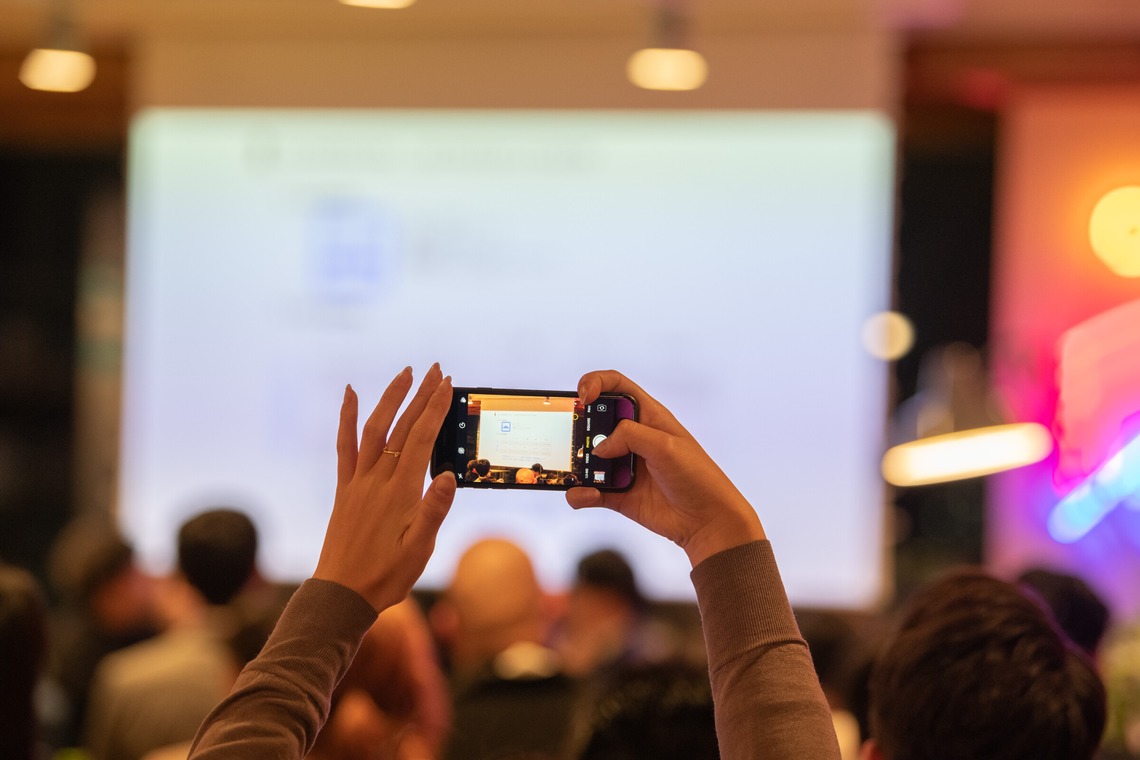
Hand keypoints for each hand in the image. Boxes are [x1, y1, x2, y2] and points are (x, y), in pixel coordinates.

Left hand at [314, 364, 455, 612]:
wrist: (343, 594)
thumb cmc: (386, 575)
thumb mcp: (420, 549)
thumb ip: (434, 510)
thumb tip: (449, 476)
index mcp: (400, 492)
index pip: (422, 439)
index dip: (435, 408)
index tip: (447, 384)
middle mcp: (377, 480)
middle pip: (401, 427)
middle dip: (420, 395)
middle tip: (435, 370)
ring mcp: (358, 482)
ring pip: (374, 428)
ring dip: (390, 398)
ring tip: (404, 374)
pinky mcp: (346, 489)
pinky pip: (345, 446)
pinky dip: (347, 417)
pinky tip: (350, 394)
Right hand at [567, 370, 764, 566]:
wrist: (707, 521)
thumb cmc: (697, 476)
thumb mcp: (666, 446)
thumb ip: (630, 436)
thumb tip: (600, 448)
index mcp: (648, 417)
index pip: (616, 386)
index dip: (596, 383)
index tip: (584, 397)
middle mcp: (633, 438)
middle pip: (595, 422)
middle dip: (580, 427)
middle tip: (577, 440)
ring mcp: (624, 466)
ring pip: (588, 458)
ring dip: (578, 464)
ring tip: (577, 472)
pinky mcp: (618, 493)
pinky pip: (590, 490)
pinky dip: (581, 493)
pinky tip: (583, 495)